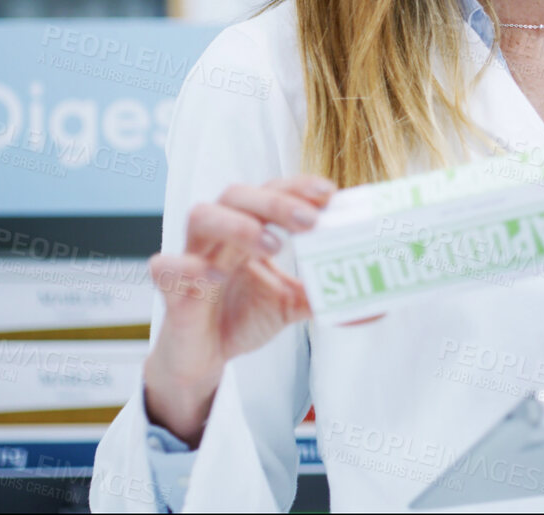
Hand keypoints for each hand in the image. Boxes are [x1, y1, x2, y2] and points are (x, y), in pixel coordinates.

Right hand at [143, 175, 334, 444]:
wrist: (202, 358)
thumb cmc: (242, 316)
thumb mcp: (292, 304)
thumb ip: (327, 297)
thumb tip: (377, 306)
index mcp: (248, 228)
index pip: (269, 190)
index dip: (296, 186)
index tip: (329, 193)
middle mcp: (219, 235)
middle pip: (237, 194)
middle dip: (275, 202)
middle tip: (310, 221)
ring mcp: (192, 258)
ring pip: (200, 216)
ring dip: (237, 224)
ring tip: (272, 245)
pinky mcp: (171, 291)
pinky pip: (166, 266)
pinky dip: (190, 265)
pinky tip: (218, 274)